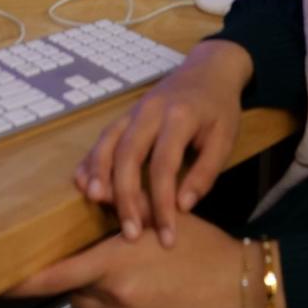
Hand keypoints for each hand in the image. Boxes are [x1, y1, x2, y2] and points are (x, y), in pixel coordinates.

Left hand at [6, 211, 248, 307]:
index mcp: (116, 263)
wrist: (241, 291)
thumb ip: (124, 210)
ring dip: (93, 293)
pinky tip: (136, 293)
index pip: (55, 275)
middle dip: (74, 276)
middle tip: (92, 258)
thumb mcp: (161, 219)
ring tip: (125, 275)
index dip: (22, 281)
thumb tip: (93, 196)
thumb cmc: (204, 250)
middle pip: (69, 292)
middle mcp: (114, 297)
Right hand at [74, 39, 251, 247]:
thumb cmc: (219, 108)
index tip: (166, 237)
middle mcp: (150, 111)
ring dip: (99, 174)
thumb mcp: (225, 139)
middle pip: (128, 155)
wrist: (208, 70)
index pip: (164, 166)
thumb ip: (205, 173)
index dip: (162, 204)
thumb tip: (182, 207)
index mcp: (179, 117)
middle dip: (126, 196)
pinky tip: (83, 182)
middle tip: (129, 232)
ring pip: (108, 143)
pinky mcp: (124, 115)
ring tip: (96, 202)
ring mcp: (133, 111)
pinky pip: (103, 138)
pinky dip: (90, 160)